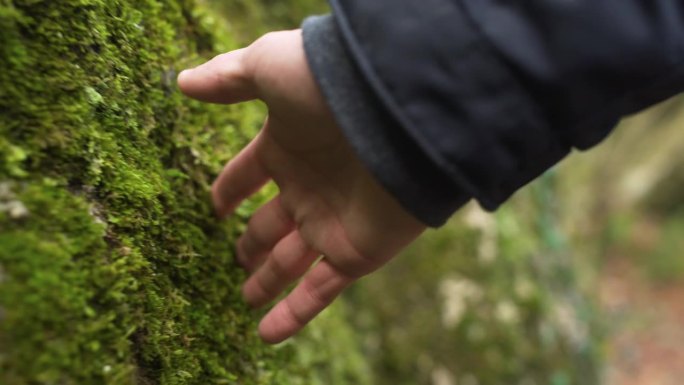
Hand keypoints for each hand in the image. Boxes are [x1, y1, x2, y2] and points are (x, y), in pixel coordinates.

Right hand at [178, 30, 425, 342]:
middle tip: (235, 262)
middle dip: (251, 244)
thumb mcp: (267, 67)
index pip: (248, 174)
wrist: (397, 116)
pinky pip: (320, 293)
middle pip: (270, 224)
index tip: (213, 208)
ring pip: (291, 262)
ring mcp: (332, 223)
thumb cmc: (329, 86)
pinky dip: (293, 316)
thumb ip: (227, 78)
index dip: (229, 190)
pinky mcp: (355, 253)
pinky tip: (266, 335)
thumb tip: (181, 82)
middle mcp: (310, 187)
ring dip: (268, 281)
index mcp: (288, 148)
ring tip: (245, 299)